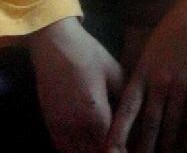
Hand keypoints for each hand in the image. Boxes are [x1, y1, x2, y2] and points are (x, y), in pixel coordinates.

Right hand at [26, 16, 123, 152]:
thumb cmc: (88, 54)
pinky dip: (75, 151)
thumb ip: (125, 95)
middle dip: (108, 152)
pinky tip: (85, 146)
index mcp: (97, 115)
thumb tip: (136, 110)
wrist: (55, 44)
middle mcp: (77, 128)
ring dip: (91, 152)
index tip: (131, 149)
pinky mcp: (49, 124)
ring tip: (105, 146)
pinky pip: (62, 149)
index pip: (111, 149)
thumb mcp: (114, 71)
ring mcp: (60, 128)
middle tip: (119, 147)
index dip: (122, 151)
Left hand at [106, 0, 186, 151]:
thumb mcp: (152, 48)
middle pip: (148, 124)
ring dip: (168, 145)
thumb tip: (138, 96)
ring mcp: (181, 85)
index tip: (110, 151)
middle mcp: (159, 82)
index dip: (118, 132)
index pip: (126, 109)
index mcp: (143, 71)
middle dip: (143, 148)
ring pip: (171, 124)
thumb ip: (144, 73)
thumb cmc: (176, 26)